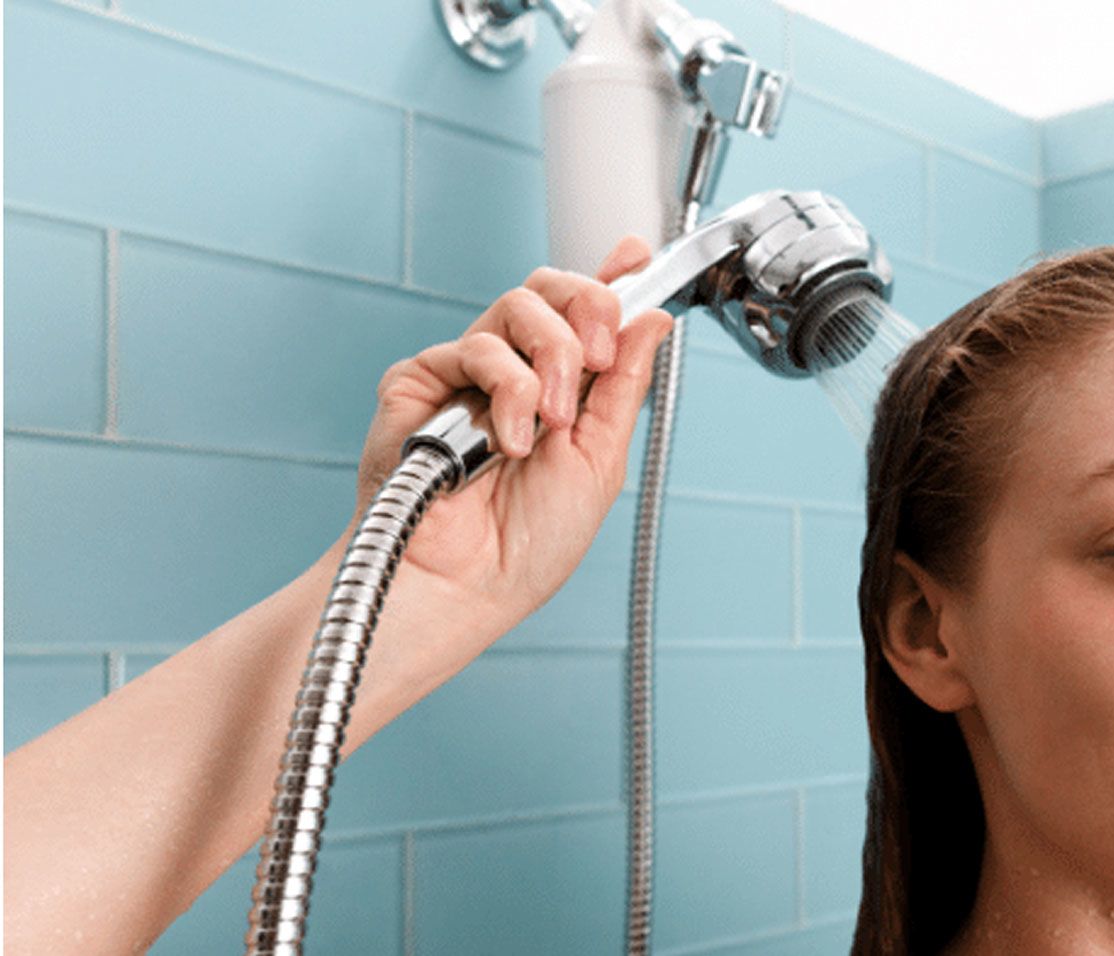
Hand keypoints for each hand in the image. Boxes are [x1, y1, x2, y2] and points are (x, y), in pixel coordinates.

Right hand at [348, 236, 674, 645]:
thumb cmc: (529, 542)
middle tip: (597, 356)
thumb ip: (623, 384)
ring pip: (517, 305)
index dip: (612, 277)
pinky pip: (474, 346)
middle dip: (588, 307)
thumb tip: (653, 319)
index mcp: (562, 389)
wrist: (470, 584)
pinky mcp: (420, 383)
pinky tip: (506, 440)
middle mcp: (515, 372)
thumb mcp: (601, 458)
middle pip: (550, 288)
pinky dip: (505, 389)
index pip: (586, 314)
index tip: (636, 256)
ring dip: (550, 358)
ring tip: (549, 423)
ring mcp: (466, 375)